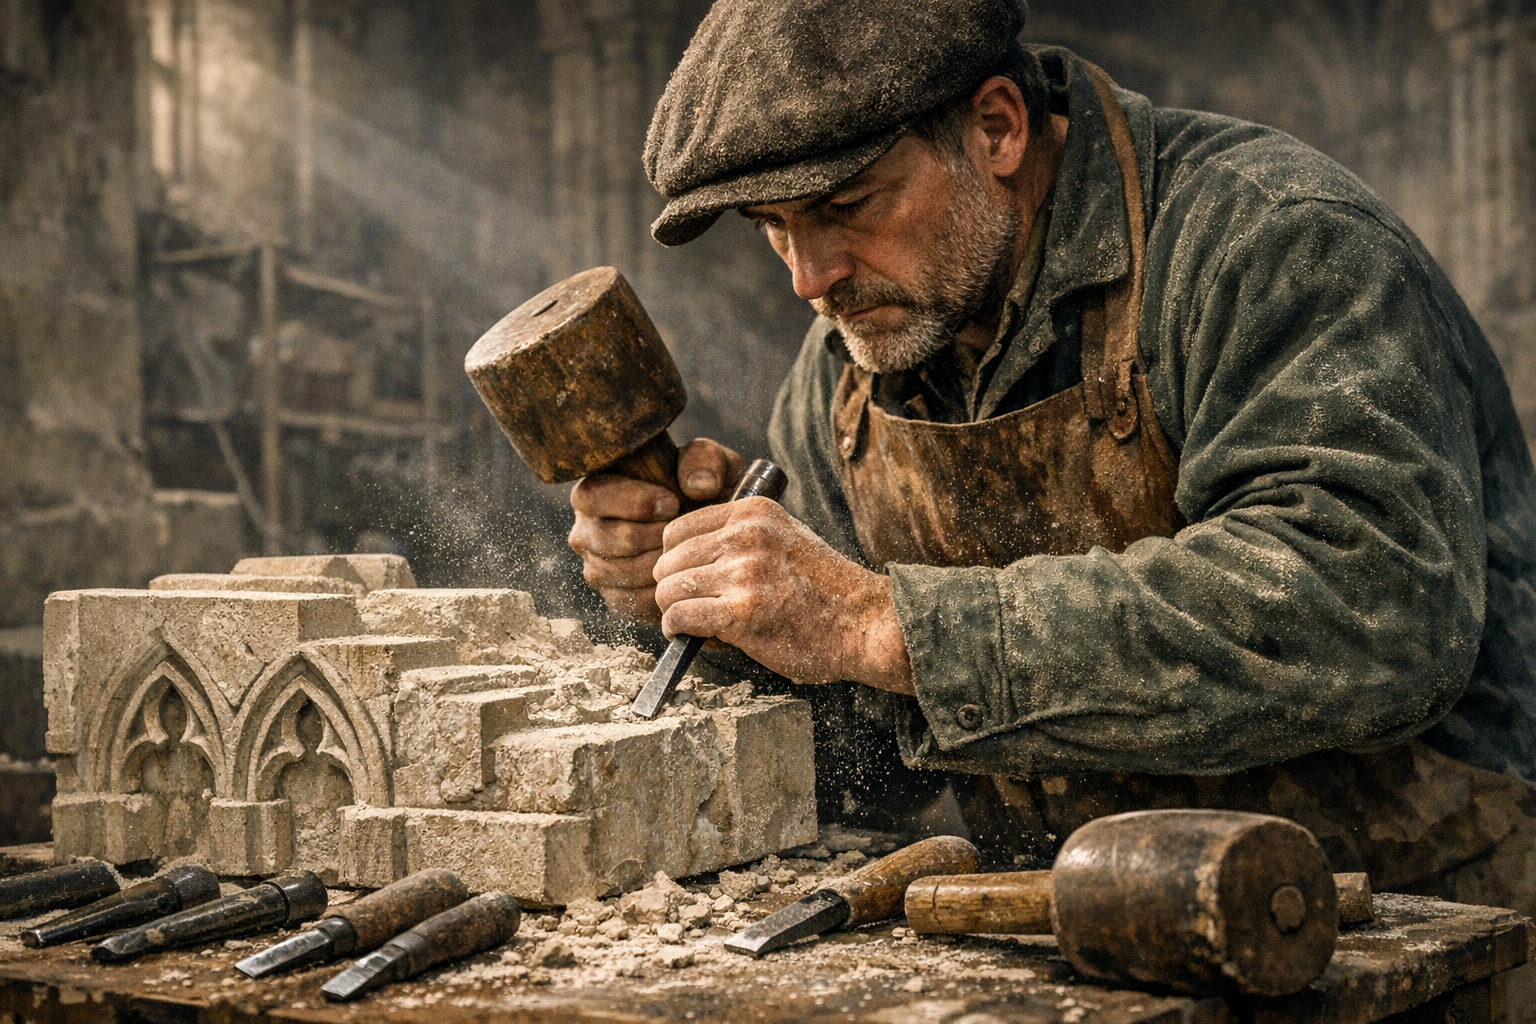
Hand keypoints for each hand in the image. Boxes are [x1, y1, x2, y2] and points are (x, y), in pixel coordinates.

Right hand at [568, 439, 742, 623]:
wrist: (709, 535)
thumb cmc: (701, 491)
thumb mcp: (709, 465)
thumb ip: (703, 461)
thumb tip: (697, 485)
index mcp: (595, 491)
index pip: (593, 496)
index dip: (633, 502)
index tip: (672, 502)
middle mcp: (586, 531)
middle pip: (607, 538)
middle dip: (652, 536)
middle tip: (682, 532)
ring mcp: (596, 567)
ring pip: (621, 571)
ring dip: (659, 562)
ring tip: (684, 550)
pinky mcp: (614, 597)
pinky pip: (631, 600)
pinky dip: (660, 589)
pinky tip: (680, 573)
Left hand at [652, 499, 914, 693]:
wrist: (866, 625)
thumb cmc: (827, 592)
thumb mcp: (786, 539)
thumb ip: (742, 539)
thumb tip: (685, 561)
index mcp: (754, 512)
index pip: (678, 529)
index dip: (675, 560)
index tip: (685, 580)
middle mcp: (746, 535)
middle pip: (668, 560)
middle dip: (672, 588)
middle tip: (690, 607)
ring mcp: (744, 572)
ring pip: (668, 589)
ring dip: (673, 610)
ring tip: (693, 623)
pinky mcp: (742, 611)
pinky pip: (680, 616)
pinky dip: (677, 630)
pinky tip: (689, 636)